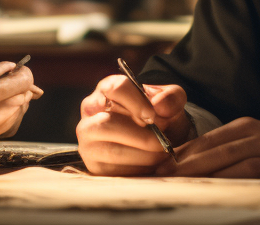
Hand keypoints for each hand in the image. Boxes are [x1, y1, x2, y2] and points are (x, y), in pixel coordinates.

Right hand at [0, 62, 41, 147]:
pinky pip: (10, 123)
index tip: (19, 71)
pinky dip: (8, 114)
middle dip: (20, 86)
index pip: (25, 81)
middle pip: (24, 96)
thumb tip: (15, 68)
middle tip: (9, 80)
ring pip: (19, 110)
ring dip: (15, 101)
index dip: (25, 74)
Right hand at [77, 75, 192, 174]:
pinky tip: (150, 164)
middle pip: (106, 124)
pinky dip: (138, 170)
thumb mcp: (171, 102)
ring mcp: (88, 139)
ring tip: (160, 154)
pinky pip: (113, 171)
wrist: (157, 139)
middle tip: (161, 142)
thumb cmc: (161, 116)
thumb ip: (171, 97)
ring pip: (110, 151)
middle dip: (141, 137)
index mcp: (108, 89)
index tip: (152, 116)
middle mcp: (91, 111)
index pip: (115, 88)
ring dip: (143, 156)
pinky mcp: (93, 164)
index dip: (136, 103)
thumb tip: (159, 105)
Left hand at [158, 117, 259, 178]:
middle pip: (211, 149)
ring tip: (178, 184)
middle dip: (183, 165)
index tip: (158, 166)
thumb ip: (228, 152)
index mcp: (246, 126)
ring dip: (200, 173)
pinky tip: (211, 190)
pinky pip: (248, 173)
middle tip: (160, 177)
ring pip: (227, 160)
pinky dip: (227, 181)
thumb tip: (189, 166)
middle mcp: (255, 134)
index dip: (180, 154)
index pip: (205, 139)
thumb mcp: (256, 145)